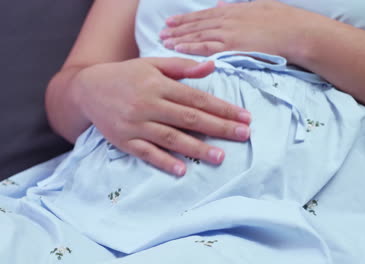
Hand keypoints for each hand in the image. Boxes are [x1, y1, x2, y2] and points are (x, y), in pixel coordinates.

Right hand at [71, 57, 250, 175]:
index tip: (244, 117)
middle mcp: (148, 104)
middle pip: (189, 118)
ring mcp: (135, 124)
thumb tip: (212, 66)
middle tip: (243, 135)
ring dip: (197, 148)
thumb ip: (182, 67)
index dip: (222, 108)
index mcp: (158, 85)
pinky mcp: (124, 141)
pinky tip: (182, 169)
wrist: (87, 89)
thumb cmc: (126, 75)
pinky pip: (146, 153)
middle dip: (219, 127)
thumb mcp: (152, 64)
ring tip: (220, 157)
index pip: (197, 98)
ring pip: (171, 138)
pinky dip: (164, 161)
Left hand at [159, 0, 306, 62]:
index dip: (187, 19)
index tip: (172, 21)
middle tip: (162, 30)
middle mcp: (227, 20)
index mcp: (234, 11)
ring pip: (197, 34)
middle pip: (197, 24)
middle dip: (178, 27)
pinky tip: (177, 48)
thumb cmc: (284, 20)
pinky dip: (189, 46)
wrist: (296, 32)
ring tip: (164, 40)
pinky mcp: (231, 46)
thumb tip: (223, 4)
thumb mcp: (260, 6)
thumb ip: (239, 7)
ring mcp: (228, 33)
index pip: (205, 15)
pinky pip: (205, 46)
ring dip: (179, 37)